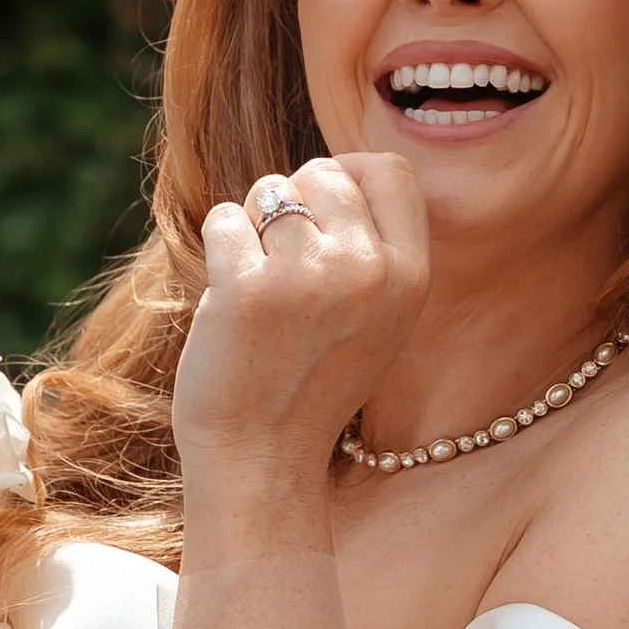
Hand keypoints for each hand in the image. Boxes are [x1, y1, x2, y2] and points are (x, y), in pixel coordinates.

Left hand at [173, 154, 429, 490]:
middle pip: (325, 174)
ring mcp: (309, 278)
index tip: (321, 204)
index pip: (392, 171)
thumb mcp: (379, 320)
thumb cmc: (311, 382)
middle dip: (293, 201)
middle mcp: (369, 271)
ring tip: (256, 280)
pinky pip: (222, 219)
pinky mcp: (248, 289)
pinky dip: (217, 248)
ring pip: (270, 190)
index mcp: (411, 277)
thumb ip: (375, 251)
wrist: (263, 457)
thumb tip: (338, 173)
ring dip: (250, 223)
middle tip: (279, 258)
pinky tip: (227, 296)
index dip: (350, 174)